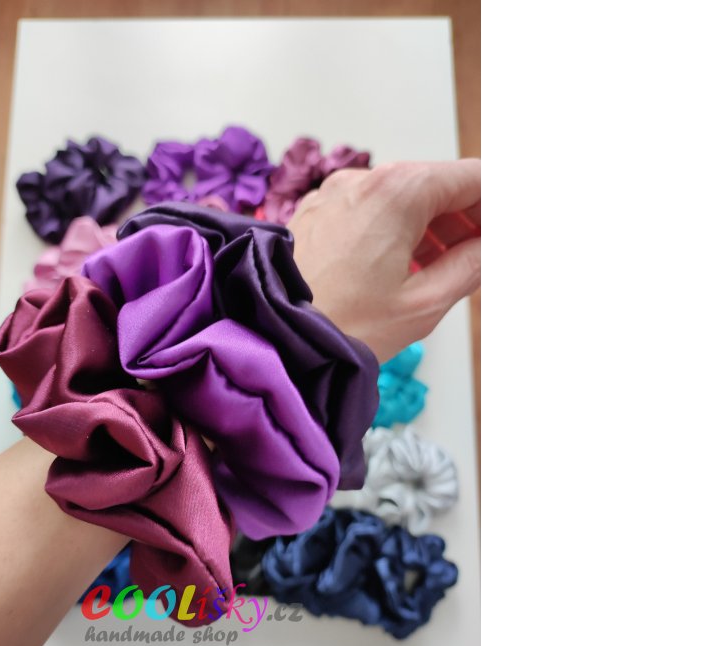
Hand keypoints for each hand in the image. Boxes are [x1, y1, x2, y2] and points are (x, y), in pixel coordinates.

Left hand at [289, 159, 480, 362]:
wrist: (271, 340)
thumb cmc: (340, 327)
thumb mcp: (423, 303)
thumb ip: (471, 265)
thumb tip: (490, 247)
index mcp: (398, 190)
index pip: (475, 177)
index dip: (498, 207)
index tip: (504, 236)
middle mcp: (364, 179)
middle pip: (438, 185)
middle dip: (467, 218)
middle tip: (483, 257)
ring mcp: (334, 193)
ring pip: (403, 197)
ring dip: (433, 226)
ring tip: (448, 270)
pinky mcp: (315, 213)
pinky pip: (369, 210)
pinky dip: (396, 230)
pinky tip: (404, 269)